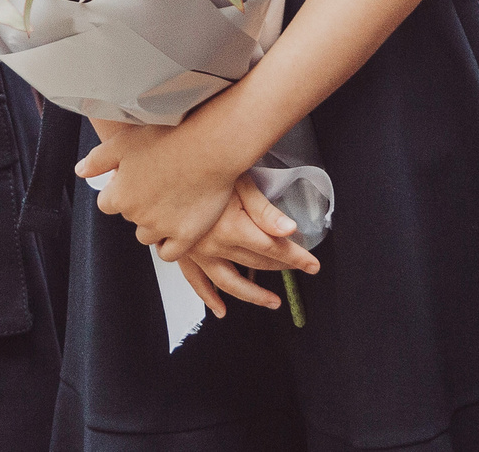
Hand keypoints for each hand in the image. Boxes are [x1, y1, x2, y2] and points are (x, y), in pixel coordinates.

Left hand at [78, 116, 252, 262]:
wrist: (210, 145)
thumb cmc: (169, 137)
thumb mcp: (124, 141)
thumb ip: (98, 159)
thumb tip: (80, 171)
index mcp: (119, 195)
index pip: (107, 203)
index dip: (120, 190)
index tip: (135, 179)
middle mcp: (137, 215)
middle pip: (130, 217)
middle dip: (139, 203)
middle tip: (158, 182)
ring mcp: (162, 228)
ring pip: (147, 235)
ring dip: (153, 224)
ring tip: (170, 201)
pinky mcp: (186, 236)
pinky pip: (169, 253)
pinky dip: (169, 244)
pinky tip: (176, 228)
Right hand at [173, 179, 320, 317]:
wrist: (166, 169)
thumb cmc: (204, 170)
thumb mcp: (239, 181)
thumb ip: (264, 209)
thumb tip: (289, 229)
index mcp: (232, 227)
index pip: (274, 248)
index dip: (296, 258)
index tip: (312, 265)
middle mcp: (215, 246)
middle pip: (256, 263)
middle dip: (282, 267)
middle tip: (299, 269)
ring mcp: (197, 253)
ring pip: (230, 282)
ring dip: (253, 294)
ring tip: (272, 302)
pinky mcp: (183, 253)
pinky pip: (197, 282)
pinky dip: (209, 297)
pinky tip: (220, 309)